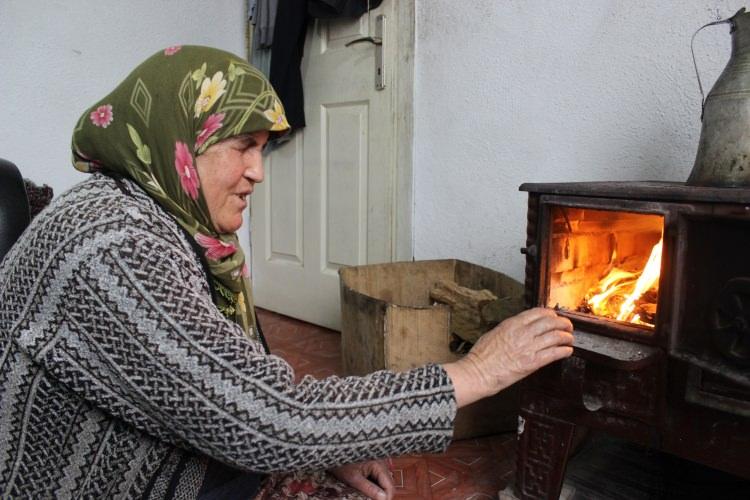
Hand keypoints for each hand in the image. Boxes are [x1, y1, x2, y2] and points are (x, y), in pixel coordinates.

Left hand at [330, 459, 393, 499]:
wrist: (335, 453)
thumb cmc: (342, 463)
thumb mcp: (354, 479)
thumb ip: (369, 489)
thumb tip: (383, 498)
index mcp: (379, 464)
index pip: (389, 486)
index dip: (385, 498)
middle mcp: (381, 463)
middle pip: (388, 485)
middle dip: (382, 495)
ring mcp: (378, 464)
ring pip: (383, 483)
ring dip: (378, 491)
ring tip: (367, 495)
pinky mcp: (373, 466)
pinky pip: (377, 479)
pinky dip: (373, 486)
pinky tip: (365, 488)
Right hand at [444, 307, 573, 406]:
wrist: (479, 372)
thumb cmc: (482, 356)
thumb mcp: (495, 333)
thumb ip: (510, 329)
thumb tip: (520, 328)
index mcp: (513, 324)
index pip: (539, 312)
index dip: (551, 314)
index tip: (555, 317)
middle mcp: (523, 333)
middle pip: (551, 322)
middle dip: (563, 323)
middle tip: (568, 327)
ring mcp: (528, 347)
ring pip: (556, 336)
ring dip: (566, 337)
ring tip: (569, 339)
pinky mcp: (532, 362)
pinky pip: (554, 353)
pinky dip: (564, 351)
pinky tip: (567, 351)